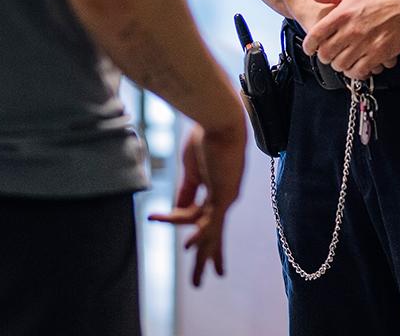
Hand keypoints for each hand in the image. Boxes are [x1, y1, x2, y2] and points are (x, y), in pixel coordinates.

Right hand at [147, 122, 245, 285]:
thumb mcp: (191, 169)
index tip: (174, 236)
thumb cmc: (205, 135)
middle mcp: (224, 197)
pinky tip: (189, 248)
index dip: (189, 230)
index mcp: (216, 189)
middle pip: (213, 234)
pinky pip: (209, 220)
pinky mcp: (223, 194)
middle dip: (208, 257)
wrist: (219, 118)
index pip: (201, 217)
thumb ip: (187, 191)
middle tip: (206, 279)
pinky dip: (199, 235)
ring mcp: (225, 198)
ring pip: (212, 234)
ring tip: (198, 282)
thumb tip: (176, 211)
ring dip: (203, 257)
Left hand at [301, 0, 399, 79]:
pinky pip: (359, 70)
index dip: (309, 45)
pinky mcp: (378, 54)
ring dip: (339, 65)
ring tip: (341, 61)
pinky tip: (355, 67)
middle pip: (326, 53)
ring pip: (341, 64)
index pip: (316, 35)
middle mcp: (351, 30)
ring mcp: (364, 43)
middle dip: (324, 56)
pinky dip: (354, 72)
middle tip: (327, 55)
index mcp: (342, 13)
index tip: (309, 49)